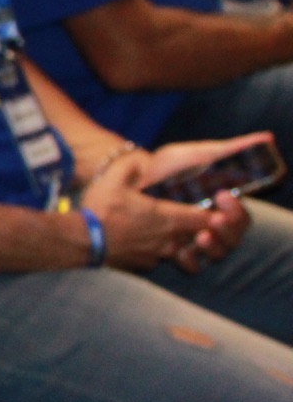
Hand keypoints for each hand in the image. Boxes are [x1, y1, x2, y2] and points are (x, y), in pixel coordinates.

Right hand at [78, 138, 255, 271]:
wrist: (79, 241)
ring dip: (184, 244)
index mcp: (167, 217)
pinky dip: (161, 253)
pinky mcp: (144, 266)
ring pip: (183, 252)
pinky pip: (161, 260)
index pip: (206, 219)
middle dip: (205, 230)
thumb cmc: (99, 210)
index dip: (218, 214)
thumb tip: (139, 159)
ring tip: (175, 235)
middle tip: (200, 221)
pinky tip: (149, 245)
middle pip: (200, 238)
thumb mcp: (114, 179)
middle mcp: (168, 239)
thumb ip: (131, 167)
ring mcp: (157, 255)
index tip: (218, 208)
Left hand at [141, 136, 264, 267]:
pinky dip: (190, 261)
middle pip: (233, 238)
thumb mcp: (200, 155)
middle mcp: (213, 225)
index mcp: (223, 206)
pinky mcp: (175, 248)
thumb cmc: (171, 165)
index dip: (237, 211)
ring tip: (202, 237)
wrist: (133, 177)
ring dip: (215, 247)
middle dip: (228, 230)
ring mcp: (195, 238)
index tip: (223, 196)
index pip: (242, 217)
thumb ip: (233, 149)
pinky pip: (191, 264)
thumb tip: (268, 137)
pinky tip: (182, 252)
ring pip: (217, 253)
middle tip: (215, 219)